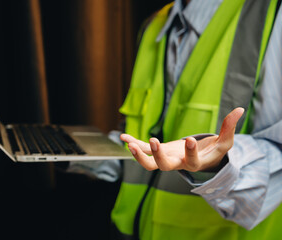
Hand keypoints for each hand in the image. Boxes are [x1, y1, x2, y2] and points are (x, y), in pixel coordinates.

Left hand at [120, 107, 243, 171]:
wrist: (199, 160)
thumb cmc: (213, 152)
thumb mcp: (224, 142)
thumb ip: (229, 127)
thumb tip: (240, 109)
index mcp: (195, 163)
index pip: (192, 161)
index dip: (191, 153)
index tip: (190, 140)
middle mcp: (177, 164)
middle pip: (164, 167)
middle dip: (157, 155)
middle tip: (154, 141)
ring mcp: (165, 159)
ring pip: (149, 164)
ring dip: (138, 155)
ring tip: (129, 144)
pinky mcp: (158, 152)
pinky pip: (143, 150)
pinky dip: (133, 143)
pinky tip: (122, 136)